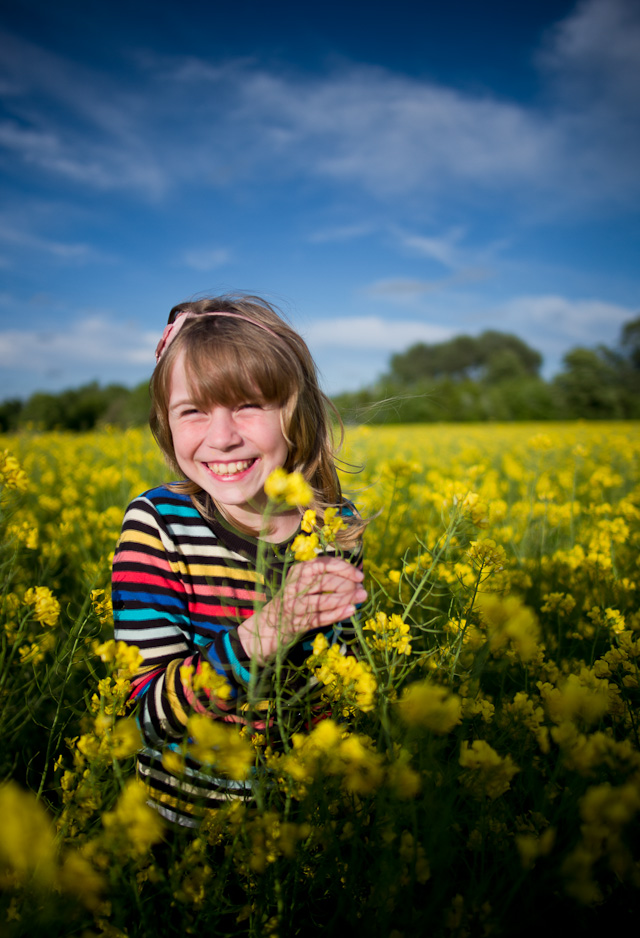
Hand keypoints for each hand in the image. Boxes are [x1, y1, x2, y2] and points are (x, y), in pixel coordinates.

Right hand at [236, 556, 366, 662]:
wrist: (268, 626)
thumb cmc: (293, 601)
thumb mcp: (304, 583)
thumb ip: (324, 577)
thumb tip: (356, 575)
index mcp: (298, 572)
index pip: (322, 564)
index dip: (343, 568)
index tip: (359, 575)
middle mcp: (294, 586)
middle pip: (325, 581)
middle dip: (347, 585)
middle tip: (362, 590)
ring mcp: (294, 606)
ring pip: (323, 600)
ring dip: (346, 599)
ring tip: (361, 598)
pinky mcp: (296, 623)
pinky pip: (320, 618)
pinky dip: (337, 614)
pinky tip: (351, 611)